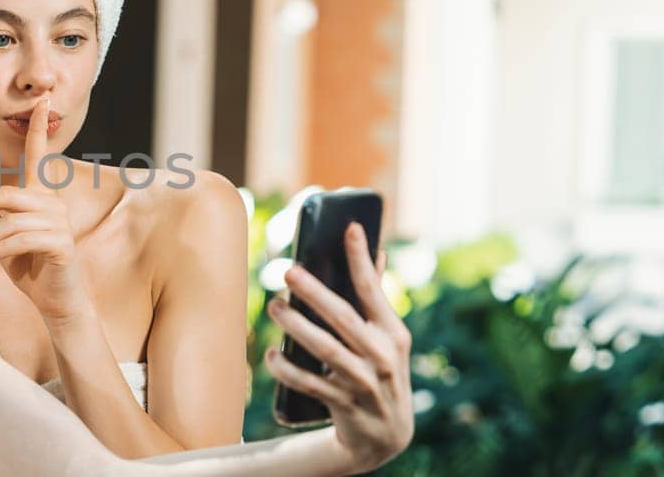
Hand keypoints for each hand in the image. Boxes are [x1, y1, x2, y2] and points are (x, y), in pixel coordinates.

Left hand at [0, 97, 88, 323]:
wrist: (55, 301)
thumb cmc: (28, 267)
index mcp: (39, 196)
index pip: (39, 156)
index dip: (39, 127)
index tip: (44, 98)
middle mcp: (51, 203)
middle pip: (6, 194)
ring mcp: (59, 223)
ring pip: (8, 221)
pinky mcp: (61, 243)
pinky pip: (19, 240)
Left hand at [263, 223, 413, 470]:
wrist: (385, 436)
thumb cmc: (381, 373)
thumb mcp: (388, 339)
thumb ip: (376, 299)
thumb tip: (375, 250)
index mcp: (393, 333)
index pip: (374, 291)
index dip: (361, 260)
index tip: (350, 229)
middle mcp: (382, 356)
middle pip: (344, 318)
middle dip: (315, 293)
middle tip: (288, 272)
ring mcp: (364, 382)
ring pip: (325, 350)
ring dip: (296, 327)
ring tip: (274, 308)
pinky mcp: (344, 404)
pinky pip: (309, 384)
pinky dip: (287, 370)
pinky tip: (271, 355)